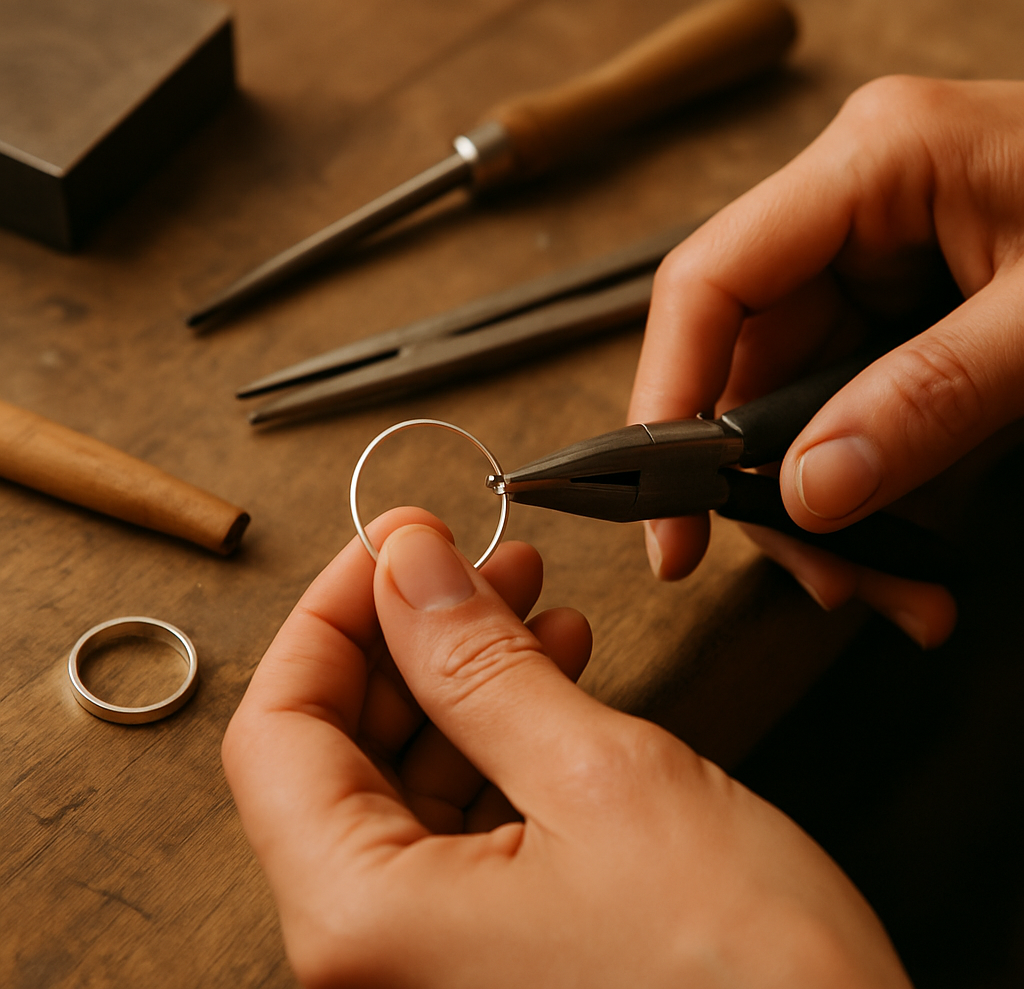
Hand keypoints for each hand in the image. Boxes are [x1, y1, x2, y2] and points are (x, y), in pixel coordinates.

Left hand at [223, 507, 910, 987]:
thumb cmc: (744, 985)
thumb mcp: (602, 781)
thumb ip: (482, 666)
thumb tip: (409, 567)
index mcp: (365, 919)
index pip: (277, 729)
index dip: (332, 615)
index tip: (391, 545)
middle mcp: (377, 954)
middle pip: (338, 749)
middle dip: (408, 635)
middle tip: (468, 562)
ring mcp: (434, 957)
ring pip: (406, 777)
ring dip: (461, 676)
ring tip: (525, 601)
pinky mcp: (493, 952)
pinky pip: (463, 819)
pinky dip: (500, 735)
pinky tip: (552, 675)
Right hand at [629, 76, 1023, 646]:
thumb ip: (932, 400)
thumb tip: (808, 494)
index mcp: (872, 166)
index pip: (709, 284)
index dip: (667, 400)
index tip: (668, 513)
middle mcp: (852, 218)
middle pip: (752, 371)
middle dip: (782, 493)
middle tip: (831, 582)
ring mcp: (878, 271)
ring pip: (800, 414)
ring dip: (842, 516)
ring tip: (902, 593)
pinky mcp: (908, 320)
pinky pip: (859, 419)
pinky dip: (885, 497)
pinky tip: (920, 557)